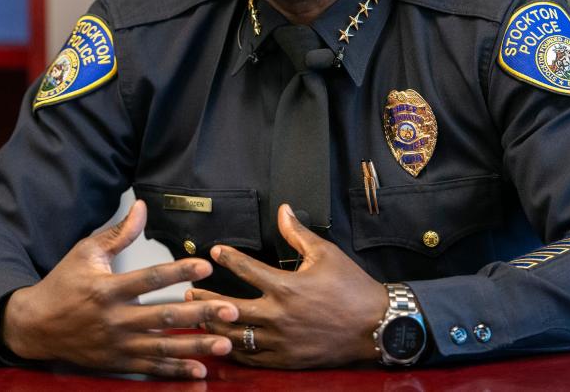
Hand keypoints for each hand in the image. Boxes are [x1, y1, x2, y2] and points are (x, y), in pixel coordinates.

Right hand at [1, 200, 237, 377]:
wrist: (34, 326)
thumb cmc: (63, 284)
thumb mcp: (86, 253)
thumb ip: (119, 234)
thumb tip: (142, 207)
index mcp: (107, 289)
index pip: (150, 278)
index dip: (179, 271)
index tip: (206, 266)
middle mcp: (114, 319)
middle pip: (164, 316)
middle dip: (201, 313)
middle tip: (231, 310)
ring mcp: (116, 344)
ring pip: (163, 347)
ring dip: (197, 346)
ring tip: (226, 343)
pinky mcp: (117, 362)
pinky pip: (151, 368)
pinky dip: (176, 370)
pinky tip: (200, 369)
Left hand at [187, 203, 386, 368]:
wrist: (377, 325)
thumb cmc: (352, 287)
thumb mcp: (326, 254)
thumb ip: (298, 233)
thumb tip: (283, 210)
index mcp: (286, 287)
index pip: (246, 270)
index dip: (228, 258)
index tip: (215, 252)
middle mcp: (278, 315)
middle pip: (230, 308)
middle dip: (206, 298)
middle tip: (192, 290)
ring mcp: (281, 341)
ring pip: (236, 336)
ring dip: (214, 326)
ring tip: (199, 318)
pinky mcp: (288, 359)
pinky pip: (253, 359)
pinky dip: (235, 351)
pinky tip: (224, 344)